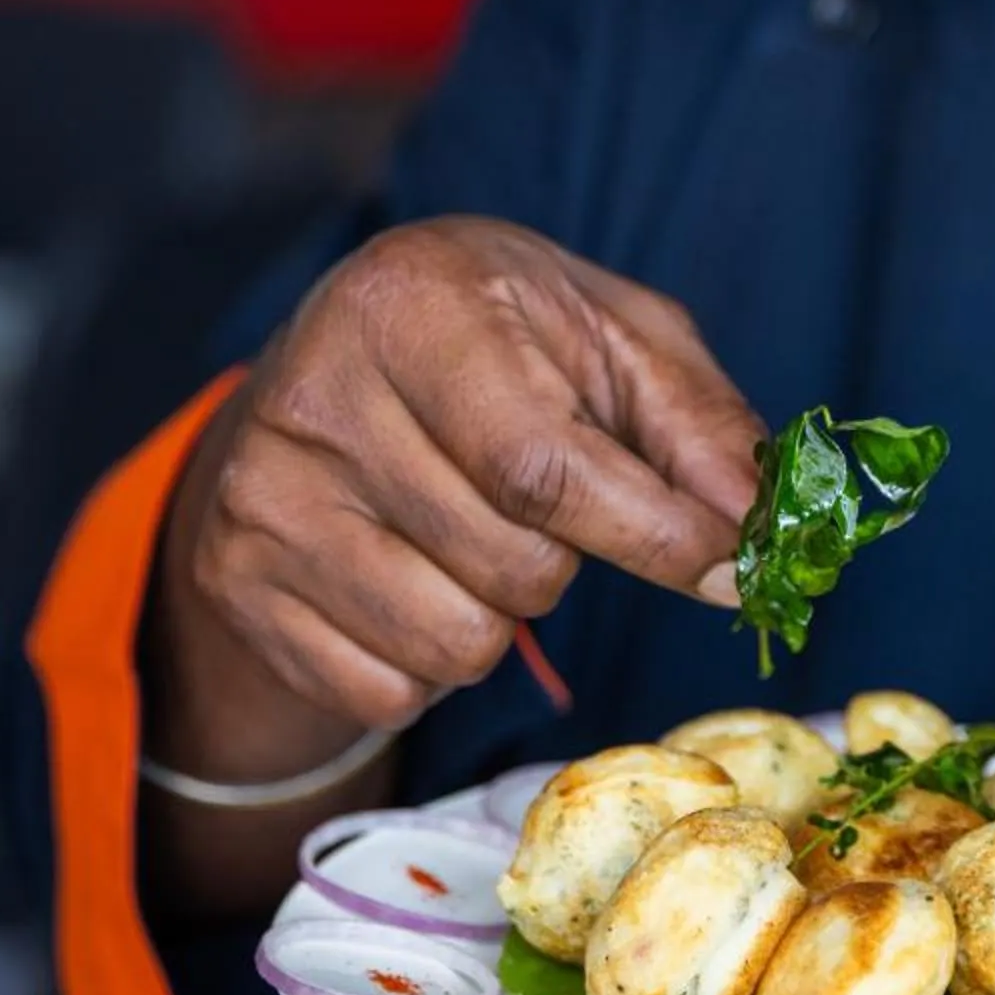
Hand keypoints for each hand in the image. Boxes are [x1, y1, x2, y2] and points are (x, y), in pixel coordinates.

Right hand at [148, 218, 762, 790]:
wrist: (332, 356)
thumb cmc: (504, 340)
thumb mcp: (615, 338)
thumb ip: (700, 423)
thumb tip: (757, 530)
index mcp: (416, 303)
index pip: (545, 467)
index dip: (654, 534)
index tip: (726, 565)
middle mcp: (318, 394)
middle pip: (512, 568)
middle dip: (567, 561)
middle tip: (540, 502)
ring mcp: (264, 496)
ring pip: (454, 646)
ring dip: (501, 614)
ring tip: (472, 532)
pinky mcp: (236, 582)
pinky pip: (385, 692)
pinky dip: (426, 661)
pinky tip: (410, 574)